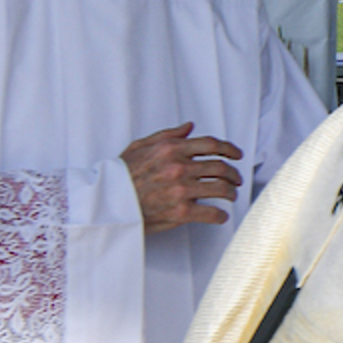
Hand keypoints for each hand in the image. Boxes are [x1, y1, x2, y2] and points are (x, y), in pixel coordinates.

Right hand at [121, 123, 244, 233]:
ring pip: (220, 188)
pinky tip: (221, 216)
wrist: (106, 202)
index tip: (236, 154)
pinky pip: (211, 213)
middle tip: (236, 179)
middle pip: (220, 167)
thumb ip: (167, 135)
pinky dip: (220, 215)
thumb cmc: (120, 175)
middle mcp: (179, 167)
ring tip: (231, 195)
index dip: (229, 149)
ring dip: (230, 193)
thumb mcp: (140, 146)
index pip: (211, 144)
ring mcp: (181, 190)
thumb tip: (189, 127)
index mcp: (171, 149)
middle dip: (233, 174)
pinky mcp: (180, 212)